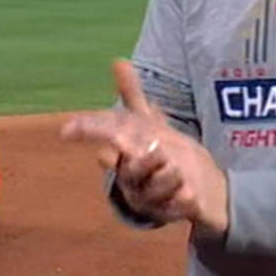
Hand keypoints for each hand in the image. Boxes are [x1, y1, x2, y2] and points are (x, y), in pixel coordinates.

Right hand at [60, 60, 229, 238]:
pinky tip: (190, 195)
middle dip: (144, 161)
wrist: (203, 189)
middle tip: (160, 149)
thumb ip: (133, 97)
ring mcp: (151, 201)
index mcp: (125, 158)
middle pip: (129, 172)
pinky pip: (174, 210)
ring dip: (168, 180)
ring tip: (181, 174)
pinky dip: (182, 202)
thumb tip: (118, 61)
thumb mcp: (151, 125)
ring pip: (153, 192)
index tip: (71, 129)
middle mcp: (132, 181)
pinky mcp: (171, 214)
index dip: (89, 133)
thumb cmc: (169, 155)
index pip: (105, 143)